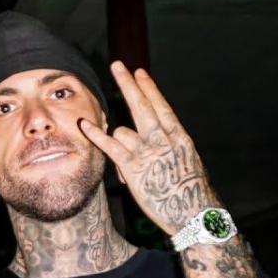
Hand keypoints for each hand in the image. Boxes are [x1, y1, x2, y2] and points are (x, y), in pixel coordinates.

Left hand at [79, 61, 218, 233]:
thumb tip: (145, 139)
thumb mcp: (184, 161)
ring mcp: (147, 152)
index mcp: (179, 136)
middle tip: (118, 65)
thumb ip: (166, 146)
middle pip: (142, 105)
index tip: (140, 73)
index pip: (161, 105)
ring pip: (124, 130)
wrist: (193, 212)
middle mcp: (163, 139)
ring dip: (121, 144)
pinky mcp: (133, 167)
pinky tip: (84, 124)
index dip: (149, 88)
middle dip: (129, 84)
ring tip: (133, 164)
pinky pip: (110, 146)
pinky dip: (96, 135)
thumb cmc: (188, 190)